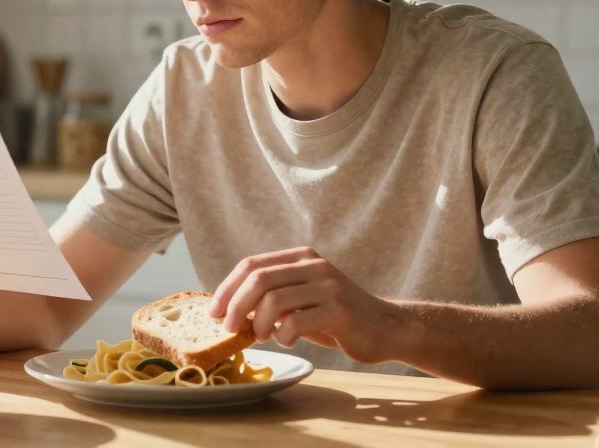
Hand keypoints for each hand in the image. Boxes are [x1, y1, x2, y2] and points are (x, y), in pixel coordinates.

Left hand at [208, 247, 411, 364]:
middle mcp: (314, 265)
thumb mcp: (300, 302)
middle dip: (236, 305)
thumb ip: (270, 300)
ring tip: (261, 336)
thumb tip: (226, 311)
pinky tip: (287, 340)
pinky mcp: (339, 310)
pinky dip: (283, 335)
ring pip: (274, 300)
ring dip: (258, 324)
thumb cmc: (334, 318)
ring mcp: (328, 286)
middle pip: (259, 279)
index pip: (252, 264)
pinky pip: (297, 322)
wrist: (385, 328)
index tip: (213, 312)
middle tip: (229, 328)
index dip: (227, 288)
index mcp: (300, 257)